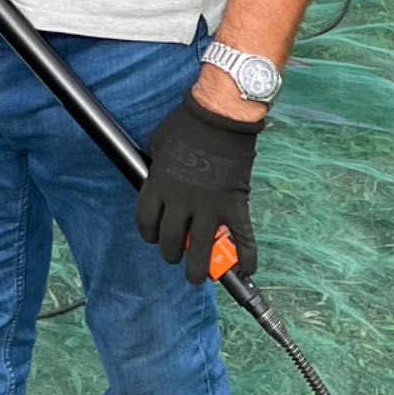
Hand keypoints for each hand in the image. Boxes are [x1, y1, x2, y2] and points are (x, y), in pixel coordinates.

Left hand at [134, 93, 261, 282]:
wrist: (219, 117)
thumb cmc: (185, 125)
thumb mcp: (157, 146)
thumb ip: (157, 171)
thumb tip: (157, 183)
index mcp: (159, 186)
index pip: (146, 223)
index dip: (148, 234)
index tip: (154, 237)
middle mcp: (181, 201)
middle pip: (171, 241)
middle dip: (171, 254)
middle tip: (176, 257)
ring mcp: (209, 206)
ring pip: (201, 249)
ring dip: (199, 268)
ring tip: (198, 276)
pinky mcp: (235, 205)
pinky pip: (243, 237)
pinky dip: (247, 256)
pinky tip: (246, 268)